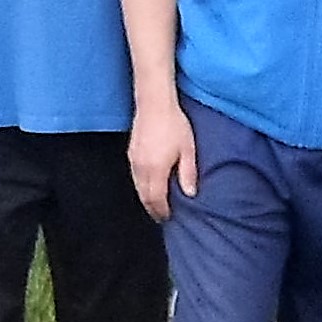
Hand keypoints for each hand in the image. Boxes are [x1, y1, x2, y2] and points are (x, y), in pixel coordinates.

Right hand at [128, 96, 199, 222]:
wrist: (154, 104)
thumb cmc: (174, 124)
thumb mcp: (188, 149)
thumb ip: (188, 173)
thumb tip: (190, 194)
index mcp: (156, 169)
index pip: (156, 199)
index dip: (161, 211)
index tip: (167, 217)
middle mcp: (142, 168)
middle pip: (144, 196)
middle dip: (151, 208)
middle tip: (160, 216)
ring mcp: (134, 160)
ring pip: (137, 187)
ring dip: (145, 198)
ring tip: (155, 204)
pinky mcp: (131, 152)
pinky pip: (134, 176)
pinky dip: (141, 185)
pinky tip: (148, 185)